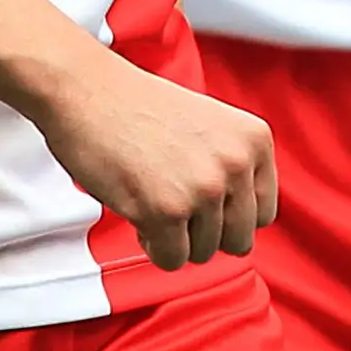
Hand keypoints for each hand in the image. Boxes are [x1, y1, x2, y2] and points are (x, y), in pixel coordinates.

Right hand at [31, 48, 277, 268]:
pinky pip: (172, 259)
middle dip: (204, 234)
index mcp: (254, 140)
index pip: (263, 212)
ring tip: (153, 203)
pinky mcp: (165, 212)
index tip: (204, 207)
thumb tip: (240, 221)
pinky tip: (139, 215)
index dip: (229, 217)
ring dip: (176, 239)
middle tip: (175, 210)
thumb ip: (232, 165)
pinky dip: (153, 247)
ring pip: (204, 253)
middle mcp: (237, 164)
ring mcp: (204, 189)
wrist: (87, 91)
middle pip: (239, 239)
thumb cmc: (138, 107)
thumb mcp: (211, 125)